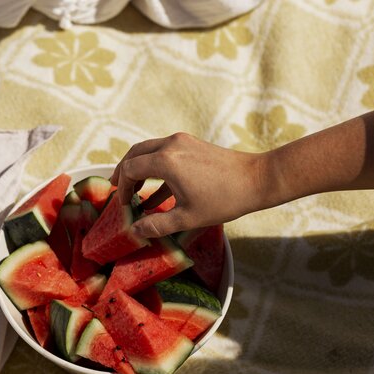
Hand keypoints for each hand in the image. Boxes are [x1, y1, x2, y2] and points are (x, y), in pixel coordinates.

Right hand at [110, 132, 268, 237]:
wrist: (257, 180)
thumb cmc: (223, 199)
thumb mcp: (187, 218)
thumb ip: (157, 225)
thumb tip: (135, 231)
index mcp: (165, 161)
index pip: (130, 169)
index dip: (122, 188)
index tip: (123, 205)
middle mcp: (170, 145)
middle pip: (135, 154)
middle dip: (124, 172)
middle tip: (116, 189)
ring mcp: (182, 142)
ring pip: (149, 151)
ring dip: (139, 170)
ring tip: (134, 192)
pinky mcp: (192, 145)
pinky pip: (165, 154)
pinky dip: (156, 170)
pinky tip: (155, 194)